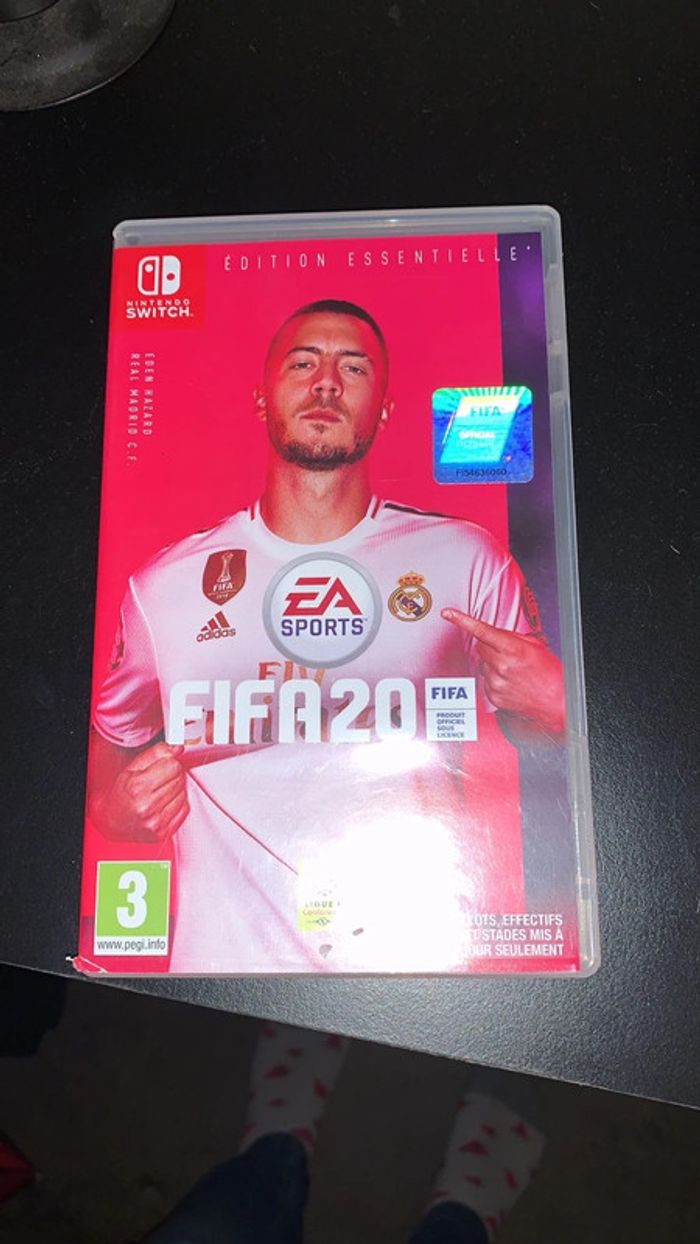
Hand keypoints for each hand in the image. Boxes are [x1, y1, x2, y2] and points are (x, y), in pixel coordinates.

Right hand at [97, 742, 188, 842]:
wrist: (111, 820)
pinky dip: (178, 803)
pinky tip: (165, 803)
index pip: (173, 766)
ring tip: (160, 791)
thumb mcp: (132, 769)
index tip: (165, 765)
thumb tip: (176, 748)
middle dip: (172, 775)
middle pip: (179, 779)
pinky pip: (184, 809)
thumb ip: (155, 755)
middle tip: (160, 778)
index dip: (170, 762)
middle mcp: (147, 806)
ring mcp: (156, 822)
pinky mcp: (163, 833)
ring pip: (183, 794)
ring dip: (176, 789)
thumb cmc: (120, 794)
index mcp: (138, 787)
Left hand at [441, 608, 565, 739]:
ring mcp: (495, 681)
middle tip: (508, 653)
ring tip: (514, 672)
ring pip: (482, 664)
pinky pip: (485, 680)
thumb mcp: (535, 646)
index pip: (481, 630)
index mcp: (513, 648)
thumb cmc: (550, 674)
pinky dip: (495, 679)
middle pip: (480, 646)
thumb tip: (497, 635)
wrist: (556, 702)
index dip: (462, 620)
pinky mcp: (493, 695)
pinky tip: (511, 683)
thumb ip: (512, 638)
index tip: (448, 613)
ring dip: (493, 664)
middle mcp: (501, 665)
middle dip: (491, 647)